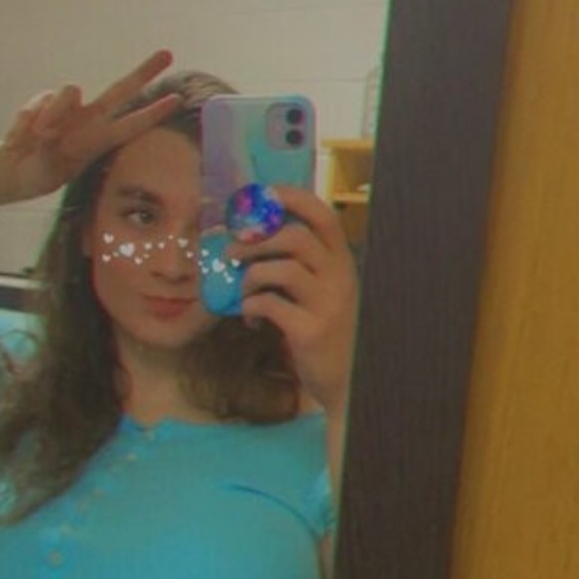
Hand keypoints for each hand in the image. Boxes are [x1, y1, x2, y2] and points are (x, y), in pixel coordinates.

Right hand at [2, 49, 178, 199]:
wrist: (15, 169)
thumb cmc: (39, 174)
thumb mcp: (48, 169)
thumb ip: (50, 148)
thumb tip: (47, 128)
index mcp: (98, 140)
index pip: (131, 125)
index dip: (153, 113)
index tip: (177, 101)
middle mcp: (90, 119)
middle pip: (122, 89)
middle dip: (144, 72)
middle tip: (168, 54)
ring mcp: (70, 108)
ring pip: (69, 91)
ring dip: (51, 114)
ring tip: (37, 136)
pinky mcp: (46, 102)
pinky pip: (40, 101)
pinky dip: (28, 119)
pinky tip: (20, 138)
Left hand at [237, 186, 357, 418]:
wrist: (345, 382)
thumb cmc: (326, 331)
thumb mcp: (322, 292)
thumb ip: (298, 266)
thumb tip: (248, 241)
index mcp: (342, 262)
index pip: (323, 215)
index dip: (291, 198)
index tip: (261, 197)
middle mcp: (340, 278)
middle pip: (295, 238)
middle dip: (256, 240)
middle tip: (233, 252)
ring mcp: (327, 305)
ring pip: (281, 269)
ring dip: (250, 275)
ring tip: (242, 290)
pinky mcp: (310, 331)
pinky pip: (270, 304)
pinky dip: (251, 306)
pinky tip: (250, 318)